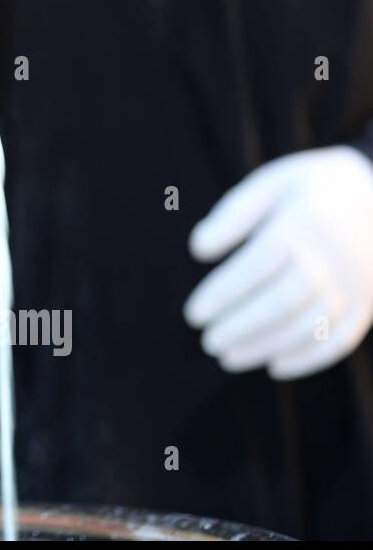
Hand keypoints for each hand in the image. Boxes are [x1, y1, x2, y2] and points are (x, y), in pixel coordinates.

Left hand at [185, 146, 372, 379]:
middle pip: (283, 302)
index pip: (255, 267)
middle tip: (207, 342)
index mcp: (302, 223)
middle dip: (241, 327)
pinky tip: (274, 365)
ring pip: (309, 326)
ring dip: (266, 346)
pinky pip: (341, 339)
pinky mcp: (368, 303)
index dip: (222, 294)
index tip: (193, 314)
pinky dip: (308, 358)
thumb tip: (198, 249)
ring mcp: (354, 283)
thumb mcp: (271, 184)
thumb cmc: (311, 189)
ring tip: (228, 357)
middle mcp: (332, 256)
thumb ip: (233, 214)